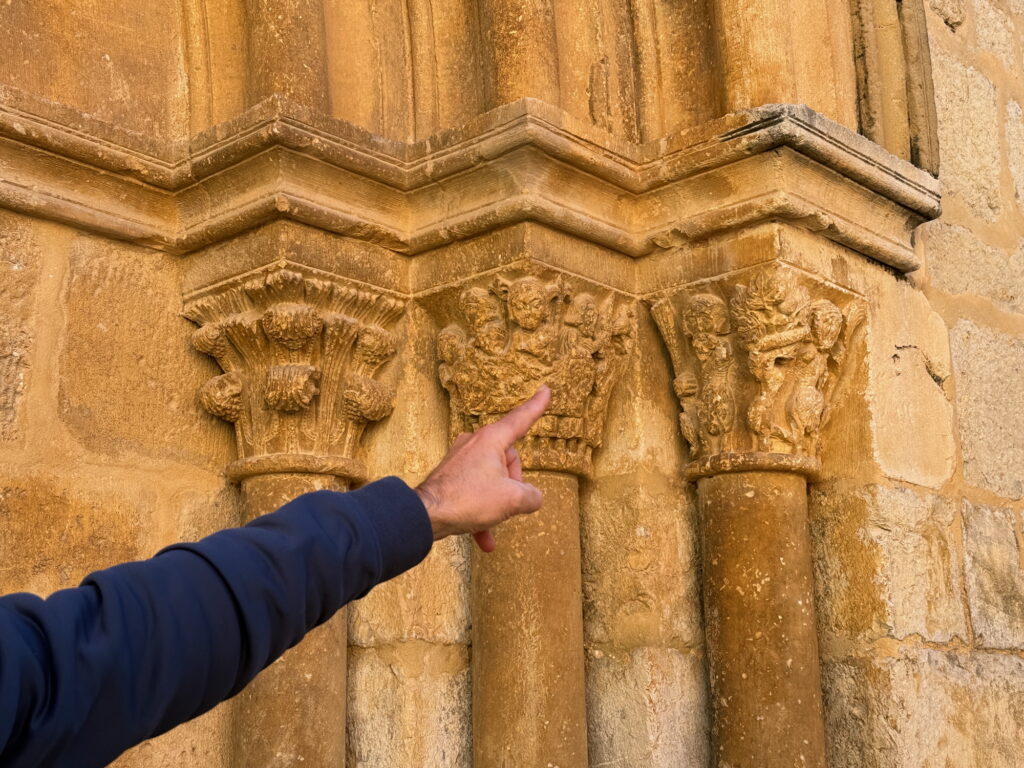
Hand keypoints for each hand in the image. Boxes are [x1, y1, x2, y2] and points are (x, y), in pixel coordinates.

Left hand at [416, 386, 550, 551]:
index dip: (536, 406)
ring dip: (497, 504)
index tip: (545, 391)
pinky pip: (475, 493)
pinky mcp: (450, 477)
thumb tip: (532, 497)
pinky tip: (483, 539)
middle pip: (508, 460)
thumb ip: (532, 496)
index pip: (520, 419)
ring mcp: (461, 460)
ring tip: (492, 523)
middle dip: (513, 484)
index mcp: (492, 440)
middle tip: (509, 503)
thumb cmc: (467, 499)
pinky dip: (482, 514)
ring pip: (492, 479)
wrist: (425, 515)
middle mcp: (475, 444)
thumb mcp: (512, 500)